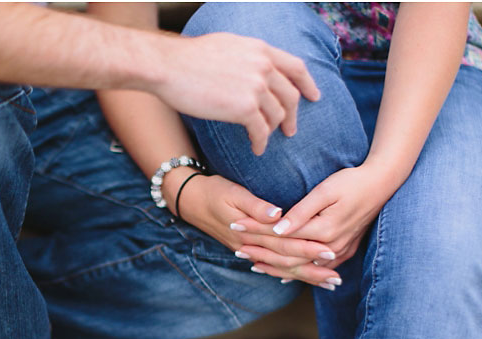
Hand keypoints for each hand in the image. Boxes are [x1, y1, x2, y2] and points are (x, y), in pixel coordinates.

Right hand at [152, 33, 320, 155]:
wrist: (168, 66)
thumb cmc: (188, 58)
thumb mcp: (227, 45)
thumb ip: (247, 57)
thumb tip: (254, 68)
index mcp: (260, 49)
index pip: (296, 67)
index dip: (307, 84)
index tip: (313, 96)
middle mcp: (263, 66)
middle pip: (290, 96)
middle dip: (292, 115)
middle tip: (290, 130)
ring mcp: (255, 87)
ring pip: (277, 115)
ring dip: (272, 131)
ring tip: (264, 140)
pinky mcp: (244, 108)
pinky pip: (261, 131)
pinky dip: (260, 142)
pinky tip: (256, 149)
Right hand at [173, 174, 341, 286]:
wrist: (189, 199)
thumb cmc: (213, 191)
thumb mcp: (233, 192)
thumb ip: (256, 205)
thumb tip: (278, 215)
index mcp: (251, 233)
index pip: (284, 244)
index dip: (307, 249)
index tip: (329, 252)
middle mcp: (251, 247)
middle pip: (286, 262)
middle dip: (312, 271)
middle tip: (336, 278)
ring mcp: (248, 251)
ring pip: (280, 268)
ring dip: (304, 276)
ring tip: (327, 282)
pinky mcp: (247, 249)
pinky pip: (271, 266)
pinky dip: (287, 273)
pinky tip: (302, 277)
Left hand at [227, 165, 394, 284]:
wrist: (383, 184)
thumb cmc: (352, 181)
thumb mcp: (325, 191)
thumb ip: (301, 212)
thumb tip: (277, 229)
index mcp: (323, 231)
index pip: (281, 237)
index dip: (257, 232)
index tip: (236, 228)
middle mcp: (331, 247)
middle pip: (289, 257)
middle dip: (262, 254)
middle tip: (237, 251)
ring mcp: (339, 252)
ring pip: (302, 267)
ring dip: (277, 267)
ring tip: (254, 264)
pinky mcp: (345, 251)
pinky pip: (316, 268)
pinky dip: (298, 271)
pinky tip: (283, 275)